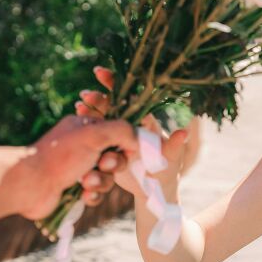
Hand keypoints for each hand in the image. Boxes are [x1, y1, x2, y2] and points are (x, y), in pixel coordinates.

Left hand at [20, 116, 138, 219]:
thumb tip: (138, 141)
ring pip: (108, 176)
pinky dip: (93, 194)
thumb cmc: (61, 155)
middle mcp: (84, 146)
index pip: (118, 132)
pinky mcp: (76, 188)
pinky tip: (84, 194)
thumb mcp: (95, 134)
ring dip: (101, 180)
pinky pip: (97, 192)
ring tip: (86, 181)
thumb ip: (123, 131)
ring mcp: (79, 167)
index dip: (126, 142)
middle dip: (113, 164)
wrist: (31, 185)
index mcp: (87, 127)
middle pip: (116, 156)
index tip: (127, 149)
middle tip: (103, 164)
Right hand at [77, 66, 188, 201]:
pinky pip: (95, 136)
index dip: (115, 84)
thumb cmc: (166, 170)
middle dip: (99, 99)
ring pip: (101, 120)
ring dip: (89, 112)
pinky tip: (76, 119)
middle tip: (84, 96)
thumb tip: (185, 133)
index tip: (100, 72)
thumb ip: (175, 146)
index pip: (130, 98)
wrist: (154, 188)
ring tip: (79, 106)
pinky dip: (85, 126)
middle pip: (113, 107)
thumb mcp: (171, 158)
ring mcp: (117, 137)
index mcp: (145, 122)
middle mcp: (130, 126)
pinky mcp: (108, 149)